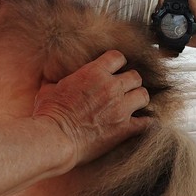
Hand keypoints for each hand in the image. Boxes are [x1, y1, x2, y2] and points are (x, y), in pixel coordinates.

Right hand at [33, 50, 150, 167]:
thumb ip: (56, 80)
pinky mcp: (125, 128)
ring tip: (133, 105)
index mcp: (94, 73)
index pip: (118, 57)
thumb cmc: (49, 114)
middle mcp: (111, 87)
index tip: (115, 70)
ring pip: (144, 95)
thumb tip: (50, 77)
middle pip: (135, 76)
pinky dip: (145, 122)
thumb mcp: (48, 89)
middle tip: (125, 90)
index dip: (118, 63)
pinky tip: (141, 123)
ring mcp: (120, 108)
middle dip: (131, 82)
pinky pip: (146, 122)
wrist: (56, 138)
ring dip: (139, 99)